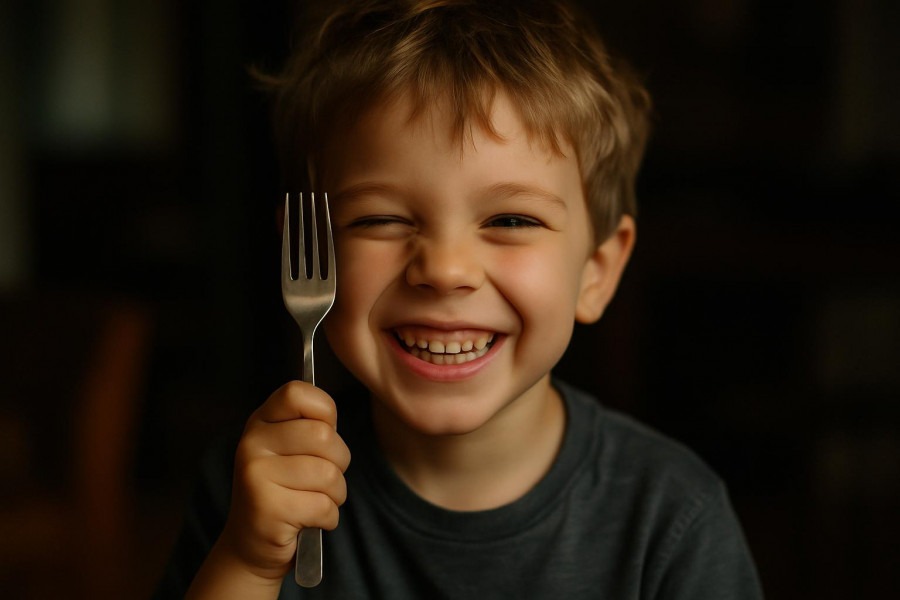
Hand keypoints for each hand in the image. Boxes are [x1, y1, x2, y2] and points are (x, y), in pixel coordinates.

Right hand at [217, 381, 350, 581]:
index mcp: (260, 421)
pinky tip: (309, 521)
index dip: (324, 411)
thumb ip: (309, 427)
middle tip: (325, 478)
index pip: (298, 392)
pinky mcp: (267, 509)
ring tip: (316, 501)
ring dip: (336, 494)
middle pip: (324, 436)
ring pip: (328, 474)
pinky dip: (328, 518)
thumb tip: (331, 420)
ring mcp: (256, 475)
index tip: (324, 432)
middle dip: (340, 462)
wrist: (251, 545)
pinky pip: (324, 506)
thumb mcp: (288, 450)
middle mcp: (252, 443)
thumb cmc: (284, 490)